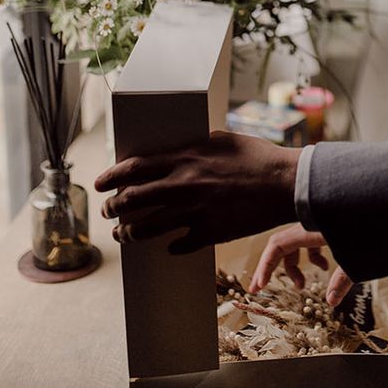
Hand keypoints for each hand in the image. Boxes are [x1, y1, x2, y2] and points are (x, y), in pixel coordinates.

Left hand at [94, 131, 300, 253]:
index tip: (100, 184)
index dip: (111, 177)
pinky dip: (171, 247)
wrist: (287, 184)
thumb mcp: (225, 140)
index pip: (134, 168)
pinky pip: (180, 245)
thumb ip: (199, 145)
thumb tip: (182, 150)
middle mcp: (184, 185)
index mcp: (186, 158)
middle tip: (108, 211)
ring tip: (125, 233)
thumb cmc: (261, 157)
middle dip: (113, 207)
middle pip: (133, 199)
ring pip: (147, 228)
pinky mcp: (211, 233)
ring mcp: (195, 211)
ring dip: (130, 232)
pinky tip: (169, 247)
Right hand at [251, 223, 353, 306]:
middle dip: (275, 268)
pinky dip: (312, 254)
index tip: (257, 288)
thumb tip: (330, 301)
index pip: (277, 246)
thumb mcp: (358, 256)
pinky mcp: (332, 221)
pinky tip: (325, 266)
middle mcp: (312, 222)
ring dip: (296, 264)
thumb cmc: (375, 225)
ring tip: (303, 284)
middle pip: (284, 245)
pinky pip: (312, 238)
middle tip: (265, 289)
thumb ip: (343, 279)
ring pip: (298, 242)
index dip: (265, 266)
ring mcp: (321, 220)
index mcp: (312, 228)